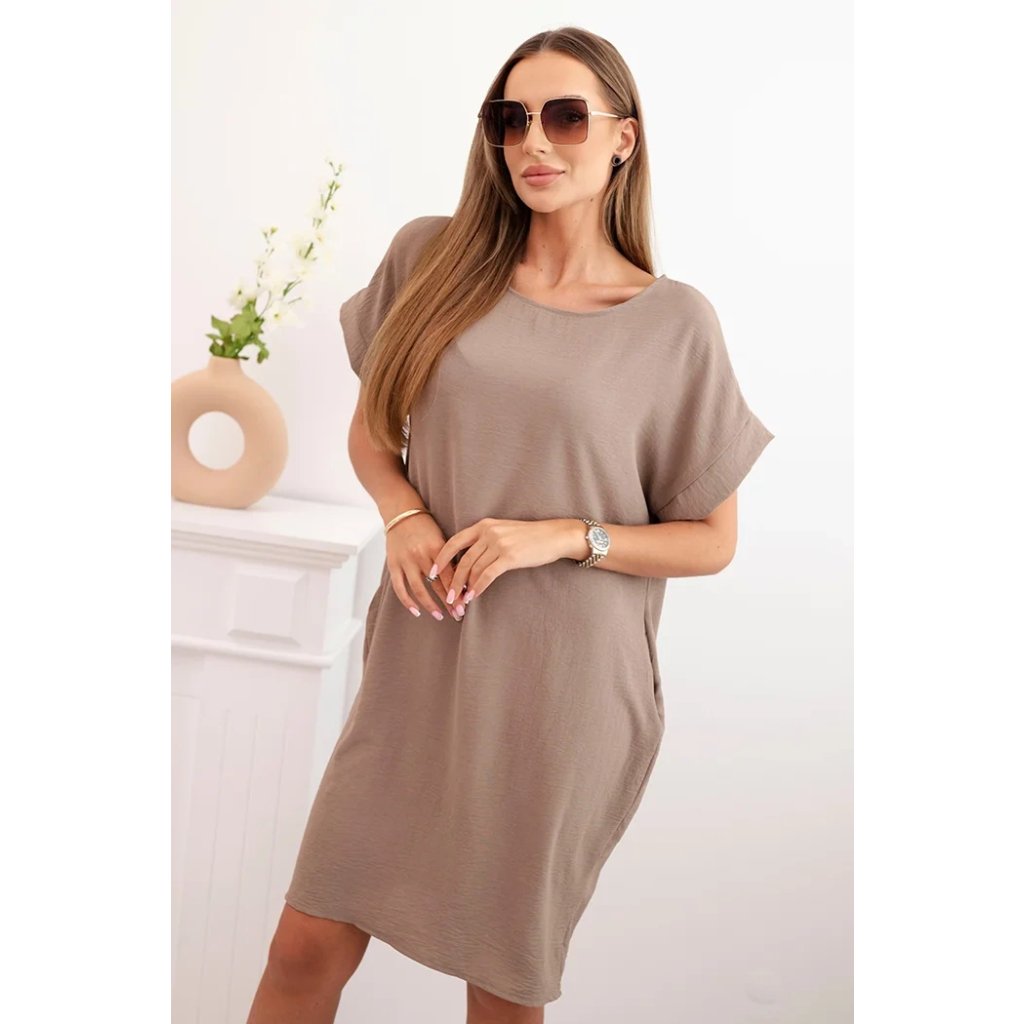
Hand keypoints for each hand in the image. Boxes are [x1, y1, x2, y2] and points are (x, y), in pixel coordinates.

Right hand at [385, 512, 463, 620]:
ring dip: (430, 605)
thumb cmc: (426, 526)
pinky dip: (407, 601)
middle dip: (448, 602)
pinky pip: (399, 587)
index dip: (458, 592)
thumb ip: (449, 558)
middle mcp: (421, 555)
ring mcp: (406, 561)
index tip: (465, 604)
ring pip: (419, 589)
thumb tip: (462, 582)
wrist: (402, 512)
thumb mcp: (442, 538)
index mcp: (437, 547)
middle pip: (437, 584)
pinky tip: (416, 612)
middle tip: (458, 615)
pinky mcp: (393, 564)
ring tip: (440, 616)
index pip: (450, 575)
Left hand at [430, 518, 577, 606]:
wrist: (554, 536)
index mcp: (484, 525)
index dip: (441, 558)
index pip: (455, 542)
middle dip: (452, 580)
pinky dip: (478, 587)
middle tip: (447, 596)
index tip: (432, 572)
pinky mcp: (509, 557)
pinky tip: (473, 596)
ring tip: (459, 601)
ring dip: (464, 588)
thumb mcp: (503, 532)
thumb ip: (485, 541)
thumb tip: (467, 562)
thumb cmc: (529, 537)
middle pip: (463, 559)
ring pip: (473, 569)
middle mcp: (489, 532)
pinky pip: (487, 575)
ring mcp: (499, 544)